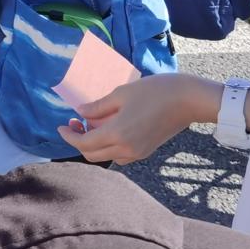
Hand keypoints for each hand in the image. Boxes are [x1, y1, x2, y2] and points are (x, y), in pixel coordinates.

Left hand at [57, 73, 219, 165]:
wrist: (189, 100)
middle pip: (92, 155)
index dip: (68, 136)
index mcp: (117, 134)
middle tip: (73, 124)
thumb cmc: (155, 91)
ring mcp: (137, 153)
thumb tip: (81, 113)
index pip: (84, 143)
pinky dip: (109, 147)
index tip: (60, 126)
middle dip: (79, 141)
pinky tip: (109, 130)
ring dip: (94, 145)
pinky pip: (120, 155)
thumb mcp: (121, 94)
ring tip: (91, 125)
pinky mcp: (146, 151)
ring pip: (106, 156)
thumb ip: (98, 107)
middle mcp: (126, 150)